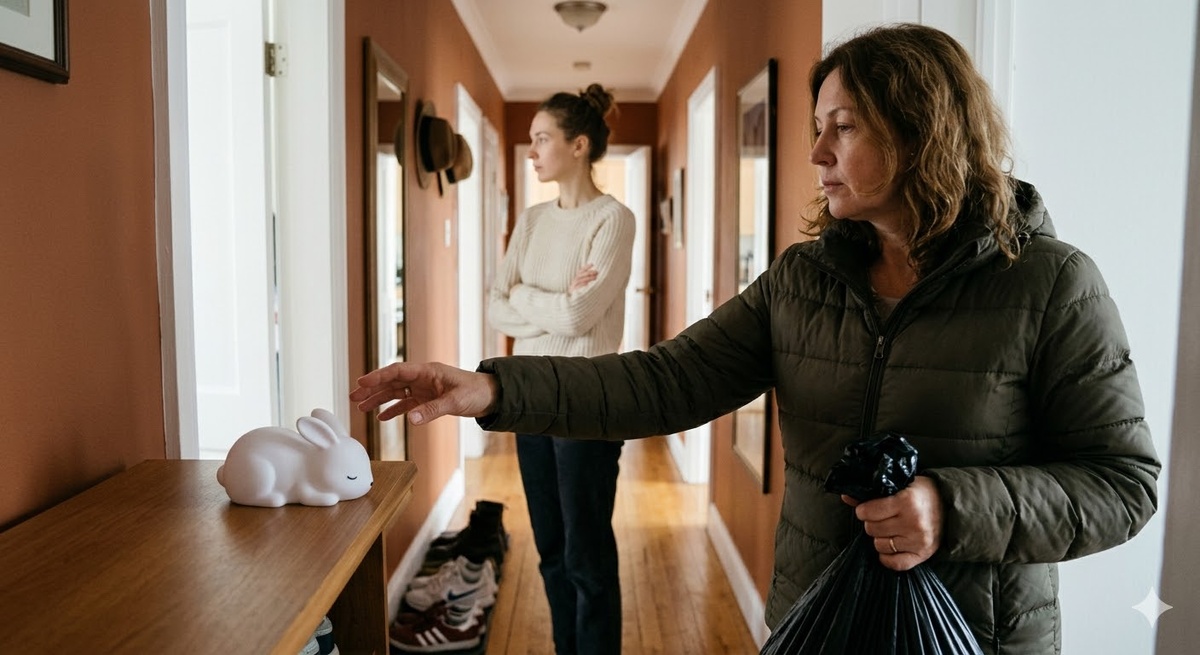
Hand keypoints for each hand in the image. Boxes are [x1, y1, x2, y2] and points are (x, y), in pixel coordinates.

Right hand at [350, 361, 498, 424]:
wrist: (491, 396)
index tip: (361, 383)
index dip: (378, 376)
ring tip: (360, 408)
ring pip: (396, 393)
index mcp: (428, 371)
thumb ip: (432, 410)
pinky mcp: (428, 399)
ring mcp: (424, 389)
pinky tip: (382, 417)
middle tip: (353, 397)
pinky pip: (406, 404)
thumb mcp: (455, 401)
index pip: (397, 372)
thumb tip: (410, 419)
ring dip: (378, 400)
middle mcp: (423, 378)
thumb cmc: (476, 392)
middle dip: (372, 389)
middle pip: (392, 382)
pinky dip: (394, 410)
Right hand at [569, 264, 597, 291]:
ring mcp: (574, 286)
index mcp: (577, 278)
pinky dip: (582, 285)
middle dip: (589, 272)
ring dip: (588, 278)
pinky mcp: (573, 291)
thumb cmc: (580, 291)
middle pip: (581, 274)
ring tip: (595, 278)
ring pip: (580, 280)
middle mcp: (575, 281)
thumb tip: (596, 273)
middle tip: (596, 272)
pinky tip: (587, 284)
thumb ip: (588, 278)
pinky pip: (578, 287)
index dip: (586, 267)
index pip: (581, 271)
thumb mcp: (584, 284)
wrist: (572, 300)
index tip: (592, 264)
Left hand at [841, 475, 942, 570]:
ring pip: (879, 545)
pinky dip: (887, 557)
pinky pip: (894, 563)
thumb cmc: (922, 494)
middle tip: (880, 518)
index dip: (863, 510)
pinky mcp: (922, 555)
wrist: (951, 507)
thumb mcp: (900, 485)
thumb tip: (846, 496)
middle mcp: (913, 522)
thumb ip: (873, 492)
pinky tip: (891, 546)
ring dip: (880, 538)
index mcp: (907, 501)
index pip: (868, 512)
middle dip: (871, 523)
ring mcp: (918, 541)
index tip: (866, 508)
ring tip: (889, 529)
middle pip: (871, 529)